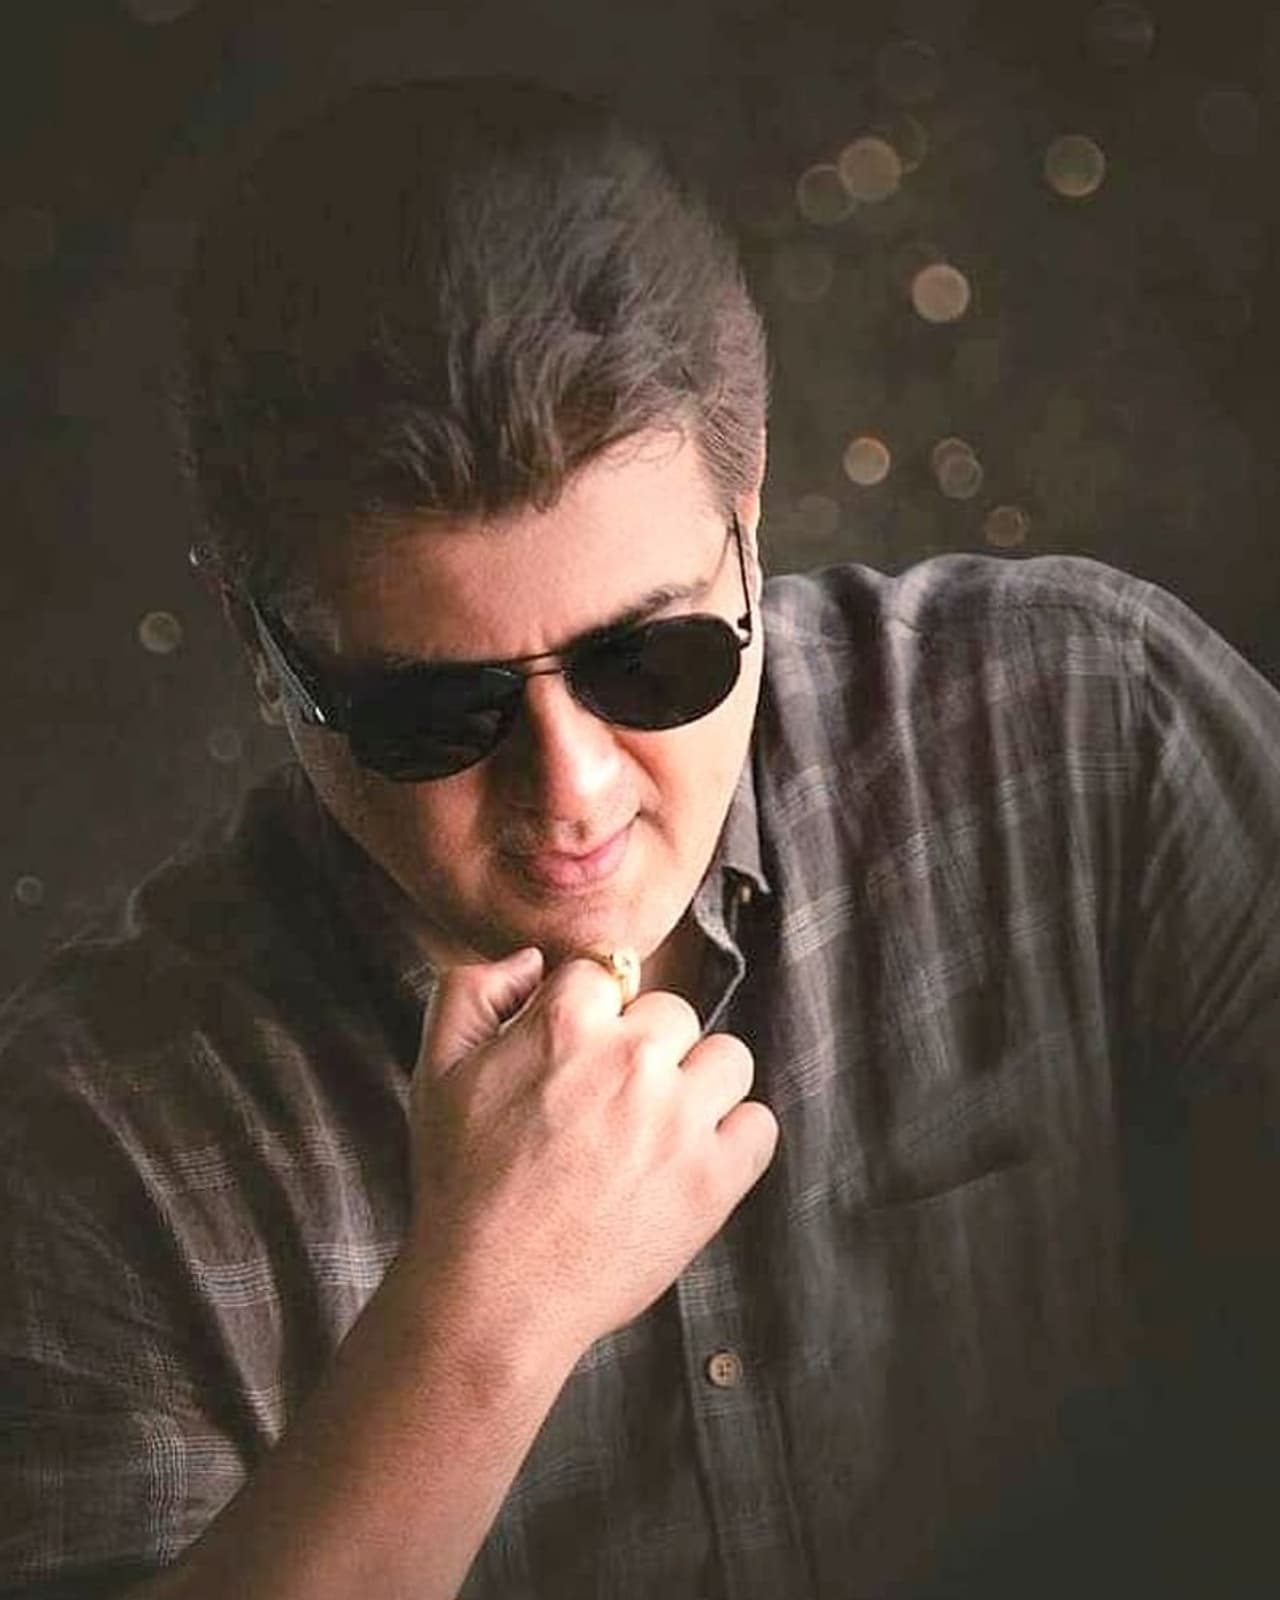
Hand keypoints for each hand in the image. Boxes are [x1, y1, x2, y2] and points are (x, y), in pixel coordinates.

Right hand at [404, 948, 779, 1359]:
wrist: (494, 1294)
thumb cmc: (462, 1183)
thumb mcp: (437, 1069)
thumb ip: (472, 990)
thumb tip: (534, 961)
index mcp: (565, 1023)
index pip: (607, 972)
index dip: (591, 1013)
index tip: (578, 1056)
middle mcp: (631, 1059)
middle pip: (675, 1012)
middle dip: (646, 1048)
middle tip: (610, 1105)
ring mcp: (680, 1118)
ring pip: (728, 1058)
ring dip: (698, 1085)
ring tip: (657, 1130)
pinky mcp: (715, 1178)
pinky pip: (759, 1125)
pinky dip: (733, 1141)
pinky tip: (690, 1162)